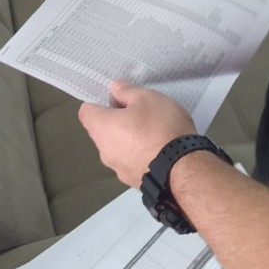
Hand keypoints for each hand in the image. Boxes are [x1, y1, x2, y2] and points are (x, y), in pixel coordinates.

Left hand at [78, 82, 195, 187]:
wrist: (182, 169)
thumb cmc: (161, 129)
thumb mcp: (147, 98)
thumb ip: (127, 91)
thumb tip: (115, 89)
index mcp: (101, 127)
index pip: (86, 111)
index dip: (100, 102)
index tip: (117, 99)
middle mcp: (104, 150)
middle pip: (103, 130)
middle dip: (118, 121)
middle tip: (140, 113)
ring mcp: (118, 168)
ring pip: (118, 148)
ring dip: (130, 140)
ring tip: (154, 133)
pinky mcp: (133, 180)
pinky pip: (132, 162)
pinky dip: (141, 155)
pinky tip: (160, 149)